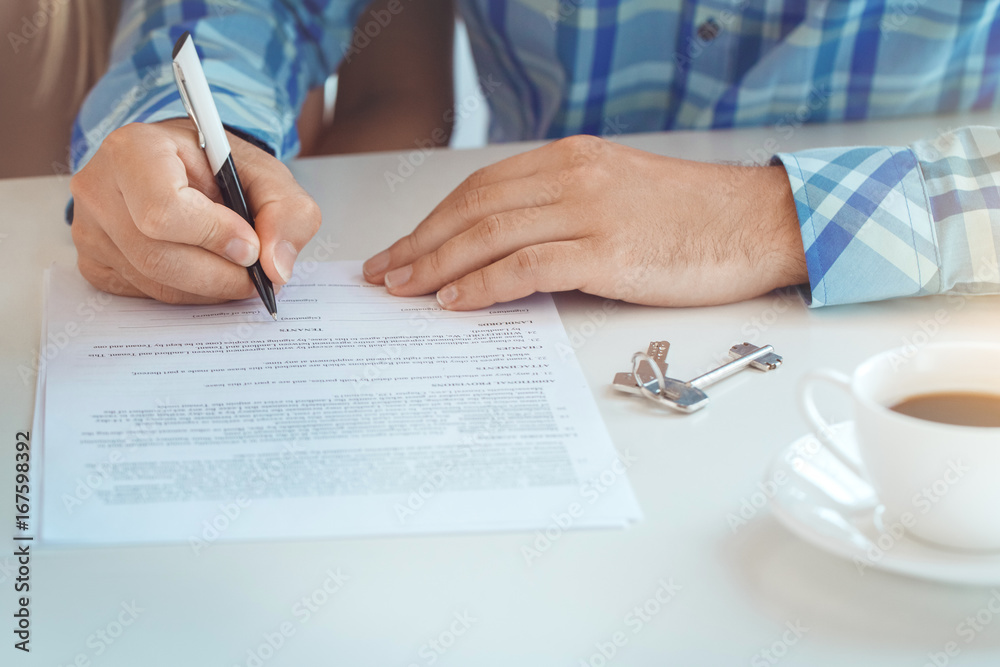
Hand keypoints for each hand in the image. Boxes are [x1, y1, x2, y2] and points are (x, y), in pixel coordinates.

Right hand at [70, 118, 320, 302]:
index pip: (164, 209)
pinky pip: (145, 295)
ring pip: (155, 282)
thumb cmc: (221, 170)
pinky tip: (205, 271)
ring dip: (209, 289)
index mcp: (134, 149)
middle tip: (255, 274)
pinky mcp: (94, 262)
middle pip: (158, 256)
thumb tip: (276, 268)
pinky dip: (187, 294)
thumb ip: (287, 214)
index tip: (250, 245)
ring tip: (236, 271)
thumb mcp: (268, 177)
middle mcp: (99, 187)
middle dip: (220, 275)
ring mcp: (89, 229)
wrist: (189, 172)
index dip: (214, 236)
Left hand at [362, 135, 806, 308]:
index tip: (403, 246)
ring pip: (489, 235)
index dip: (433, 220)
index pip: (480, 188)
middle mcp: (572, 177)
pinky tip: (455, 301)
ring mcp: (590, 212)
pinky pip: (527, 267)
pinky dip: (483, 285)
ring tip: (402, 290)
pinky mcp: (608, 252)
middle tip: (383, 273)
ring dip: (436, 265)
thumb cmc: (693, 216)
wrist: (759, 222)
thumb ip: (563, 207)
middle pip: (472, 209)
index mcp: (570, 159)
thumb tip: (508, 245)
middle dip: (419, 243)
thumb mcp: (618, 192)